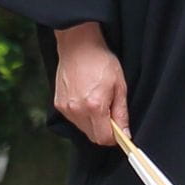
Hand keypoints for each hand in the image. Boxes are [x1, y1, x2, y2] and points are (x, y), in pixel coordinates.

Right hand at [52, 22, 129, 146]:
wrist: (78, 45)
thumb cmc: (101, 61)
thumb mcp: (119, 86)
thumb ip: (121, 113)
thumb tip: (125, 135)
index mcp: (94, 107)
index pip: (104, 138)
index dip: (114, 137)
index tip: (119, 130)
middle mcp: (77, 110)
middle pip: (92, 136)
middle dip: (103, 131)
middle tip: (109, 112)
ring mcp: (66, 108)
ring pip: (83, 129)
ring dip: (92, 123)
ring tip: (97, 102)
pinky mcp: (58, 104)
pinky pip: (73, 119)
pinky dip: (81, 115)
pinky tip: (85, 99)